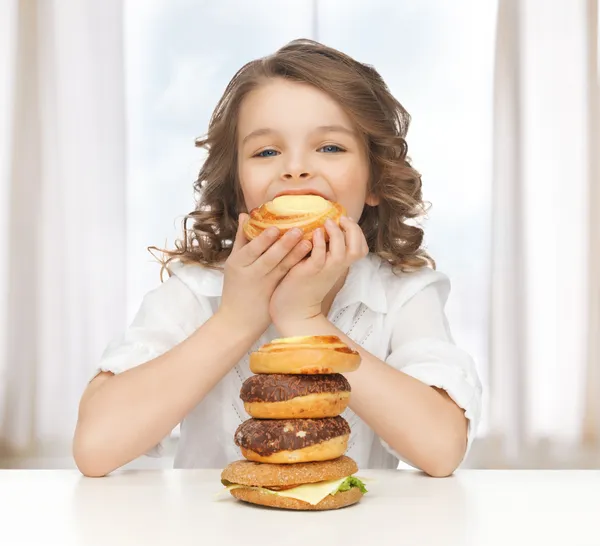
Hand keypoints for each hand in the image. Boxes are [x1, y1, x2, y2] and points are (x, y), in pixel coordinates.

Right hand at [218, 213, 311, 334]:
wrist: (238, 320)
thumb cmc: (235, 286)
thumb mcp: (234, 262)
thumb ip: (241, 239)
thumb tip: (245, 215)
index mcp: (238, 264)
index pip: (251, 249)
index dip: (264, 239)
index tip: (276, 227)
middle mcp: (252, 274)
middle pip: (269, 258)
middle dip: (284, 245)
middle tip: (298, 230)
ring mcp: (266, 285)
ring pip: (282, 268)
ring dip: (296, 254)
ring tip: (309, 241)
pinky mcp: (276, 293)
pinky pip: (289, 277)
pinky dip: (299, 266)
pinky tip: (310, 256)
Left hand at [269, 216, 368, 331]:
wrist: (293, 309)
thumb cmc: (304, 284)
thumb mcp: (321, 266)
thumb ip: (326, 250)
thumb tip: (323, 228)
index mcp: (340, 265)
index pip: (361, 248)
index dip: (358, 232)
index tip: (345, 220)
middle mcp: (336, 268)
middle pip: (358, 248)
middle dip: (353, 229)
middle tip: (341, 219)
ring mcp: (324, 270)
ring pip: (342, 251)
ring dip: (336, 233)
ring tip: (327, 222)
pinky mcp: (310, 272)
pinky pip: (320, 255)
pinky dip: (320, 242)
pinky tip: (315, 232)